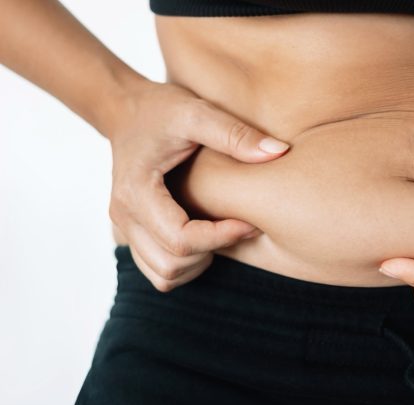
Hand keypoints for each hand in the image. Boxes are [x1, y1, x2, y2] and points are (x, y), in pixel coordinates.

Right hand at [108, 80, 289, 291]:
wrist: (126, 111)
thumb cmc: (161, 110)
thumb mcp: (197, 112)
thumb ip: (235, 134)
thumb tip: (279, 152)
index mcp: (136, 192)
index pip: (181, 239)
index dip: (221, 237)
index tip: (250, 222)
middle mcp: (124, 216)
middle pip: (172, 264)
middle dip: (213, 251)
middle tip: (241, 226)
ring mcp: (125, 229)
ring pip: (164, 275)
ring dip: (200, 263)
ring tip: (223, 232)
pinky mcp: (133, 234)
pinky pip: (159, 271)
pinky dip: (185, 265)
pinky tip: (205, 238)